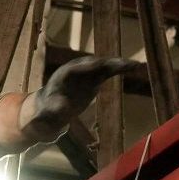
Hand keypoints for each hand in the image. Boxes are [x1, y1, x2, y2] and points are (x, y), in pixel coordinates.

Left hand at [18, 56, 135, 140]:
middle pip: (90, 65)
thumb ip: (53, 110)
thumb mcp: (45, 116)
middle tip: (120, 64)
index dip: (84, 68)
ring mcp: (84, 74)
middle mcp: (74, 71)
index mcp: (61, 79)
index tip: (97, 66)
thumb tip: (62, 106)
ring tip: (134, 64)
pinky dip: (120, 69)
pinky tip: (134, 67)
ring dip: (117, 64)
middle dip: (105, 64)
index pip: (72, 70)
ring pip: (102, 66)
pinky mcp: (94, 79)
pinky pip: (108, 72)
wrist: (47, 112)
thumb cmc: (44, 115)